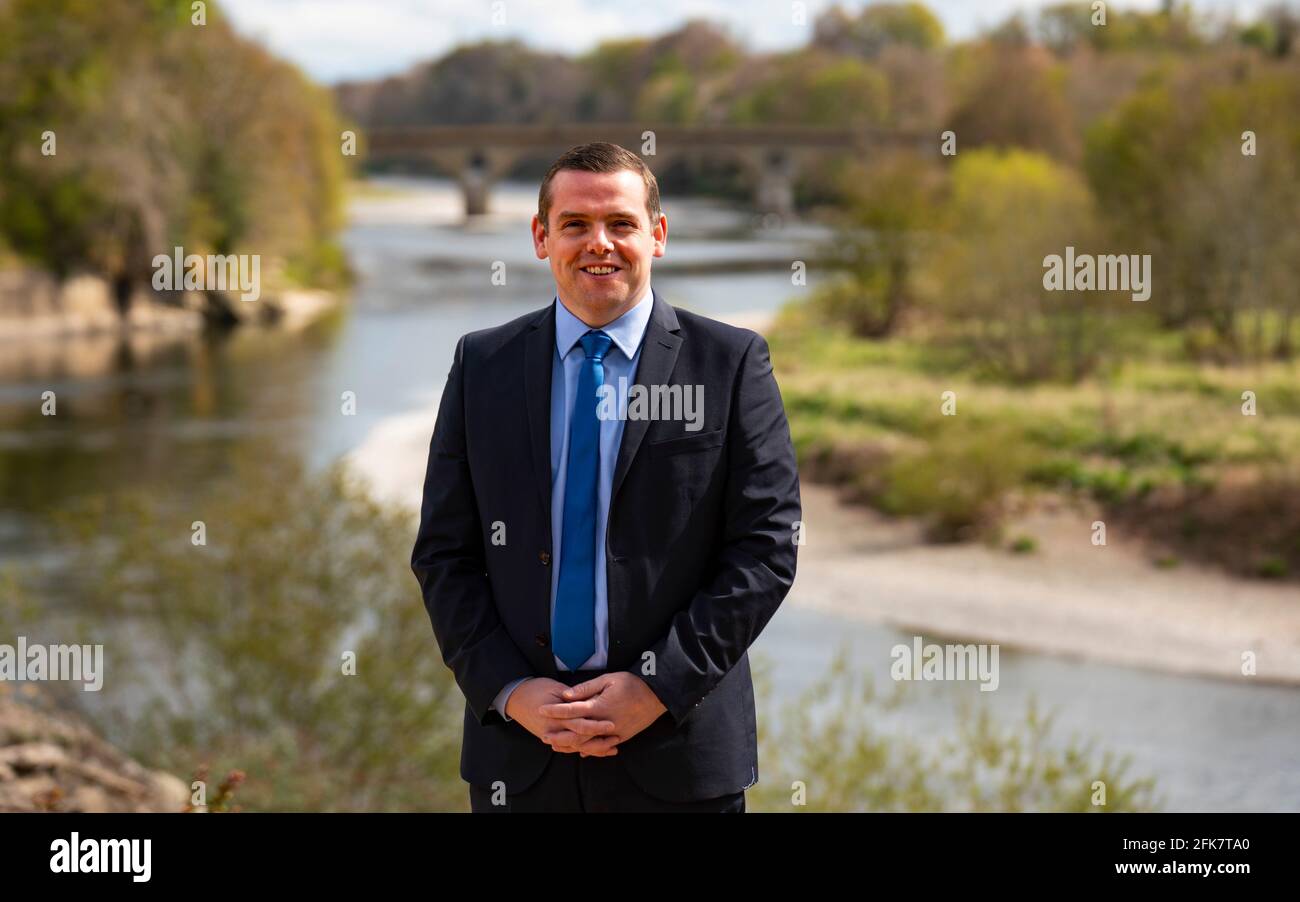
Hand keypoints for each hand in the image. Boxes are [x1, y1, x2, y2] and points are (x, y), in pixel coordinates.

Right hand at [505, 677, 620, 756]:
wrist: (514, 697)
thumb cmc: (535, 688)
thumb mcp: (555, 688)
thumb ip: (573, 697)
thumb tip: (589, 701)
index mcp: (556, 716)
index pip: (579, 723)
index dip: (596, 725)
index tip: (612, 724)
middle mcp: (553, 730)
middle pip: (579, 739)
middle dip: (599, 741)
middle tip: (616, 738)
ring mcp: (551, 735)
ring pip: (575, 747)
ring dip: (593, 749)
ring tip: (612, 748)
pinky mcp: (550, 737)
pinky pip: (568, 747)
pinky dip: (581, 749)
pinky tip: (594, 751)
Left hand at [538, 672, 667, 755]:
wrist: (657, 696)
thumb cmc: (632, 684)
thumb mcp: (608, 679)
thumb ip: (586, 689)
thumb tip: (567, 695)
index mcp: (599, 706)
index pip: (571, 710)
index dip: (555, 710)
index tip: (541, 709)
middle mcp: (603, 722)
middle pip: (575, 732)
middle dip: (557, 734)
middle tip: (542, 734)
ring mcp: (612, 733)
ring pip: (586, 744)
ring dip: (569, 745)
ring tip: (555, 745)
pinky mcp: (621, 738)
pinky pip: (601, 747)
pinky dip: (588, 750)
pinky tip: (578, 751)